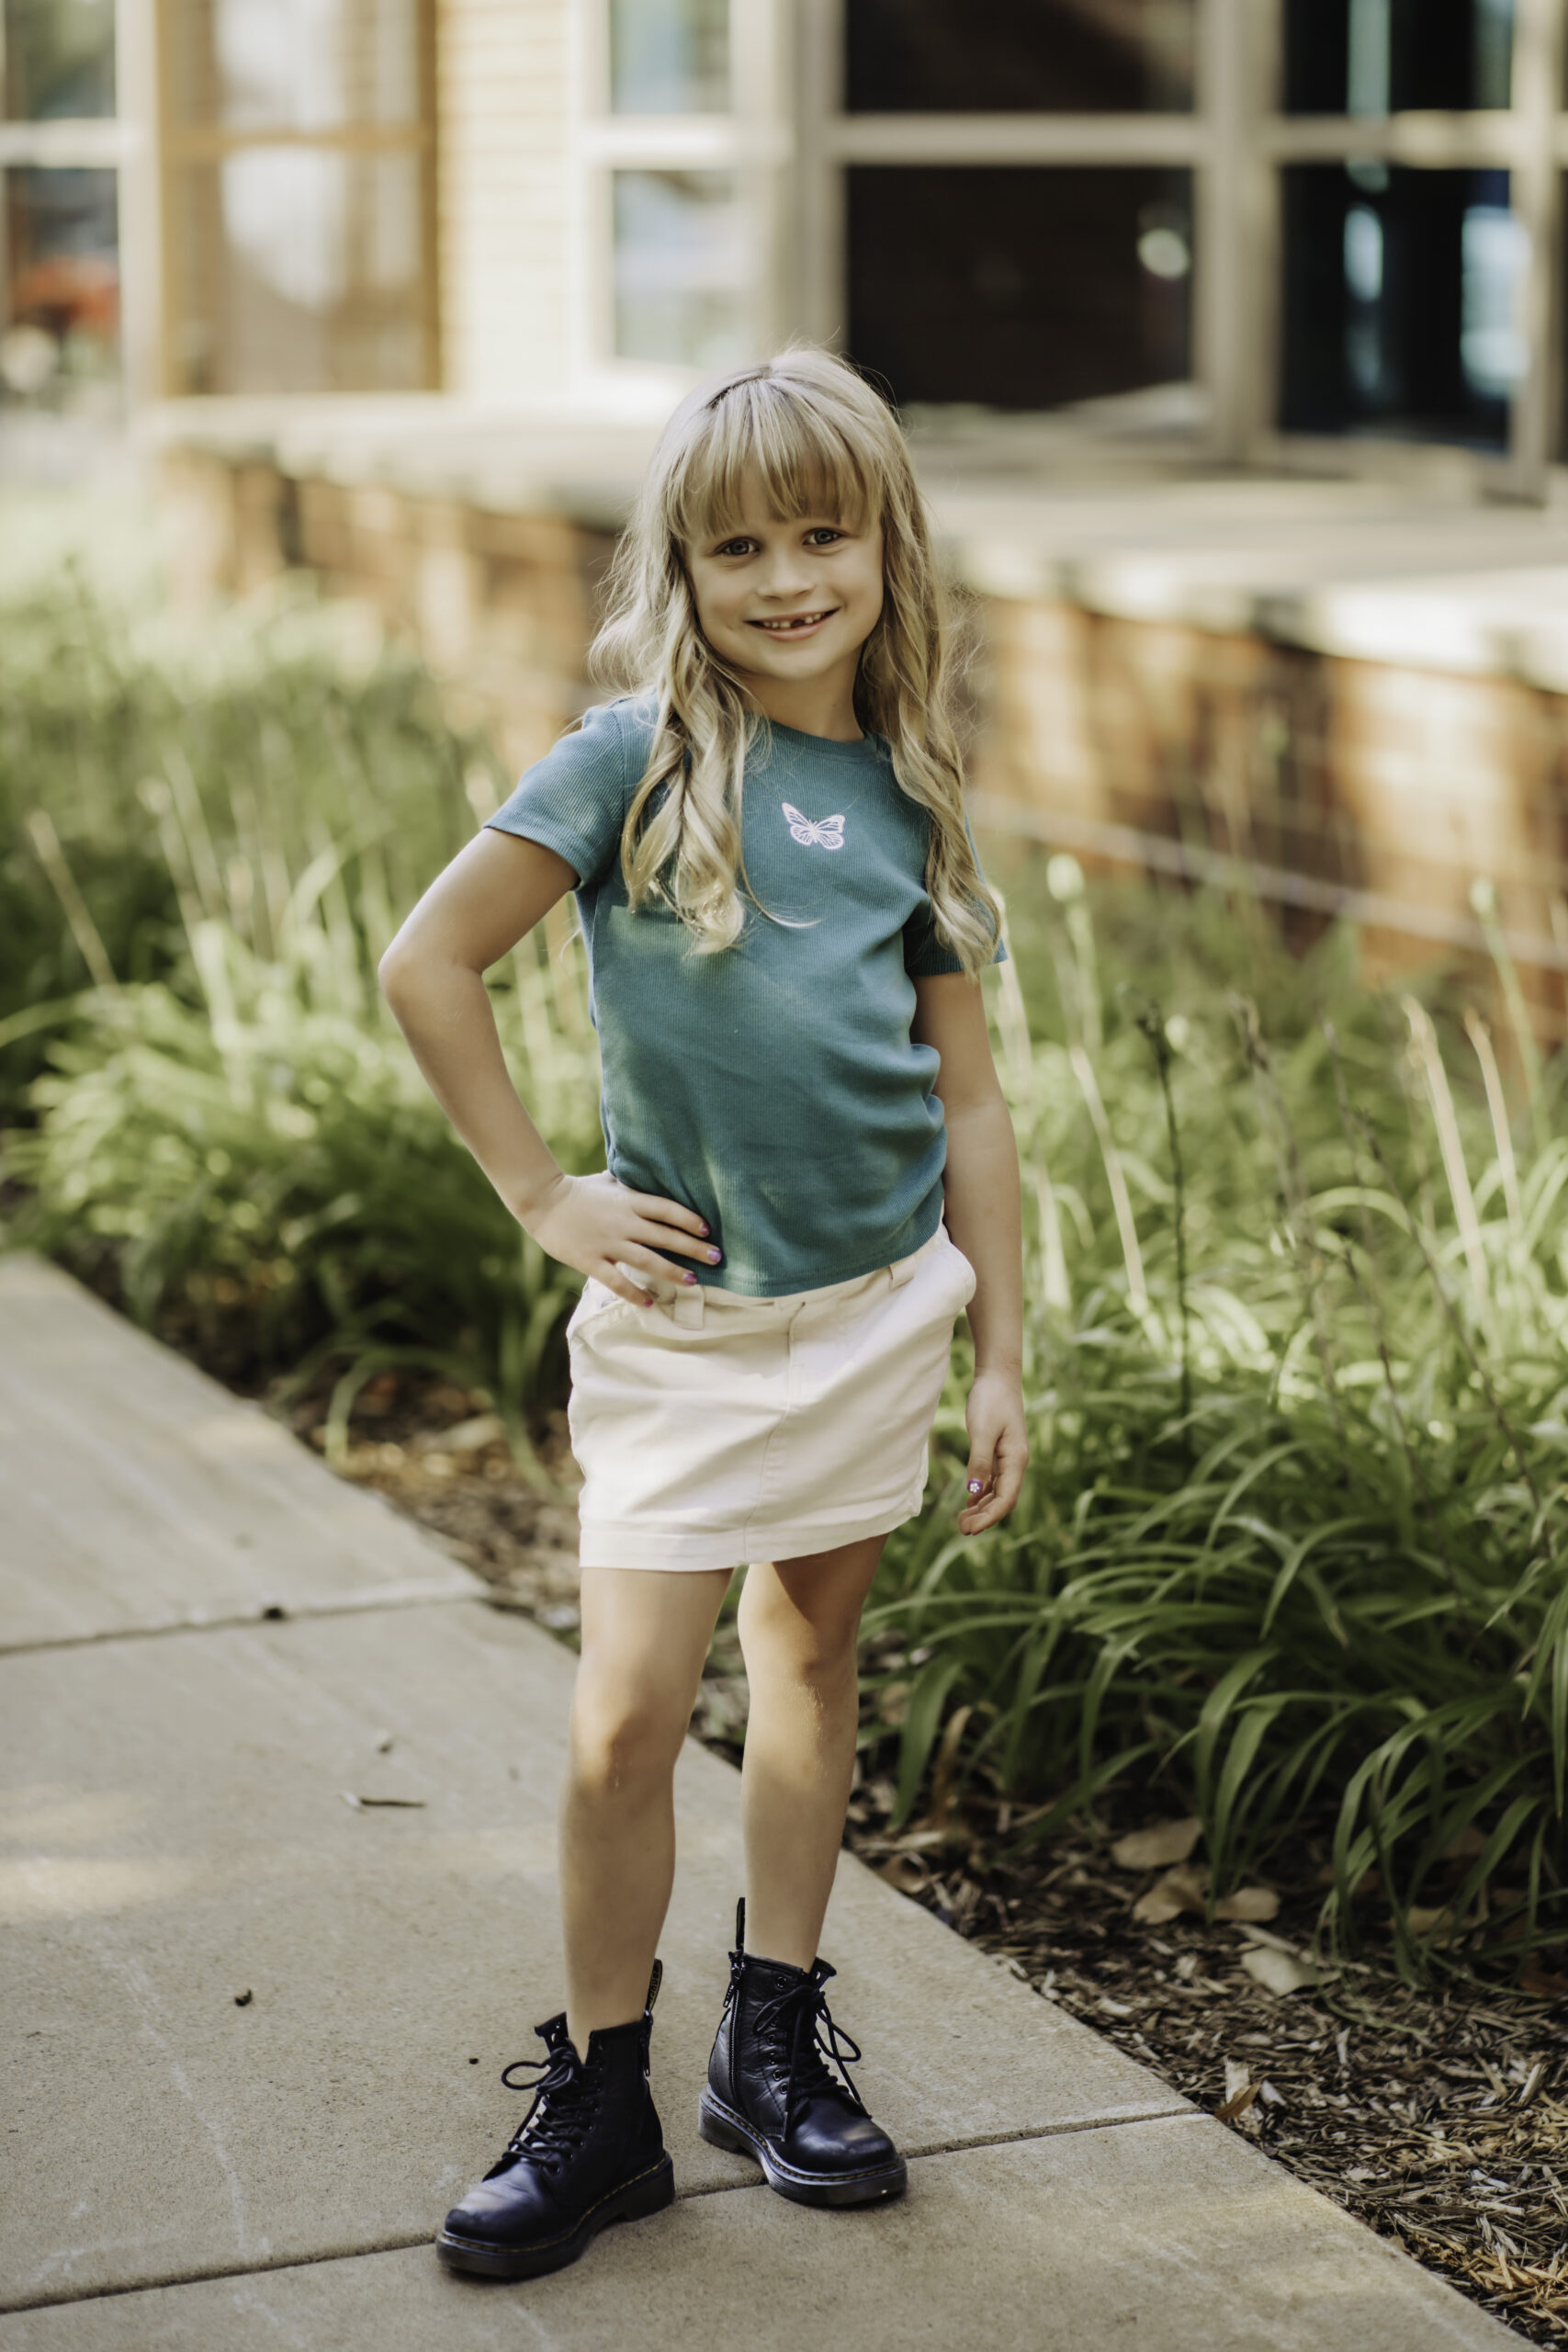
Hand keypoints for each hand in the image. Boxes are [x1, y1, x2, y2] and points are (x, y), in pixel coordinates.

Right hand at [521, 1171, 718, 1304]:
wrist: (541, 1201)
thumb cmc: (579, 1190)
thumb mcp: (609, 1180)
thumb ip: (632, 1183)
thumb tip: (654, 1176)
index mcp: (628, 1200)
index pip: (667, 1210)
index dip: (689, 1220)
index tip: (708, 1231)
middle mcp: (622, 1222)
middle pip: (664, 1236)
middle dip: (693, 1248)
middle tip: (717, 1259)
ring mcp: (607, 1242)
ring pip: (646, 1260)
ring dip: (671, 1271)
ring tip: (692, 1281)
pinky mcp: (590, 1260)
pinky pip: (616, 1280)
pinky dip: (633, 1293)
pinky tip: (649, 1303)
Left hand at [959, 1368, 1028, 1533]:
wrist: (997, 1375)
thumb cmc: (991, 1400)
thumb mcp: (982, 1431)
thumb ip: (979, 1463)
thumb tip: (973, 1493)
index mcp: (1016, 1460)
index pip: (1006, 1499)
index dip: (989, 1517)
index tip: (969, 1530)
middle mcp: (1016, 1462)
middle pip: (1003, 1499)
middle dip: (984, 1517)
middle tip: (962, 1530)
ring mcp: (1008, 1457)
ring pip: (997, 1492)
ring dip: (981, 1507)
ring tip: (962, 1520)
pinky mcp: (999, 1451)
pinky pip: (992, 1480)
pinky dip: (981, 1493)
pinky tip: (969, 1501)